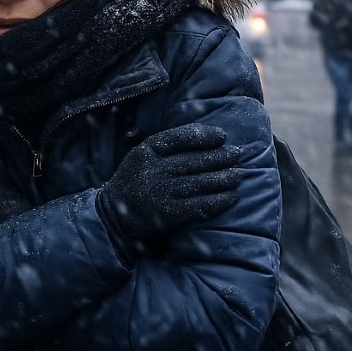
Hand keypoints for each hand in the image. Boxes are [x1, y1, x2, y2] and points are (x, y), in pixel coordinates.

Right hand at [97, 123, 241, 259]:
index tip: (222, 136)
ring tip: (237, 175)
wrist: (114, 213)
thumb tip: (207, 135)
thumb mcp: (141, 154)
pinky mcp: (168, 215)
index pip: (179, 138)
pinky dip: (218, 202)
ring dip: (224, 179)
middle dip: (221, 157)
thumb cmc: (135, 178)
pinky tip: (231, 198)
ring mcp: (161, 194)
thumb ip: (166, 145)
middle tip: (237, 155)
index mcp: (146, 152)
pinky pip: (199, 206)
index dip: (204, 136)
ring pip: (200, 183)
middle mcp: (153, 171)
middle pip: (194, 161)